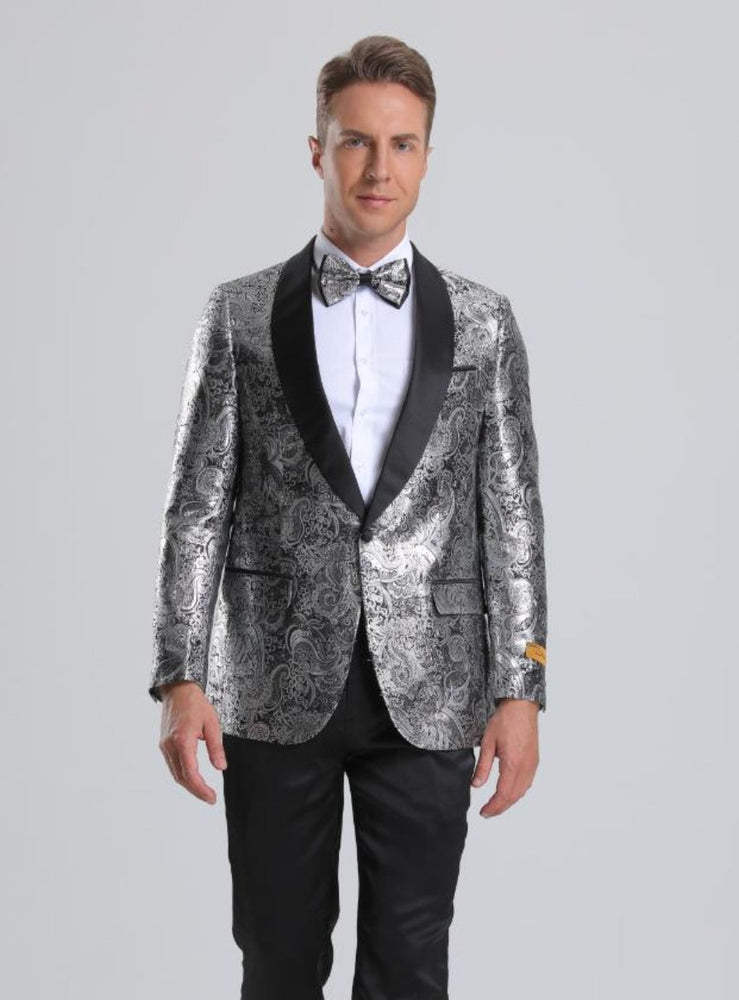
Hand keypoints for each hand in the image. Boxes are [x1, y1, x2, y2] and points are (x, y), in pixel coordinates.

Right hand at [158, 681, 227, 803]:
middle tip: (210, 798)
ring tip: (203, 791)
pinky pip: (172, 765)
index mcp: (182, 741)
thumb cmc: (195, 704)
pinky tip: (193, 777)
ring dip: (188, 785)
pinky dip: (182, 775)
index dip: (201, 789)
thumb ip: (216, 747)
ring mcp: (165, 746)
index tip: (211, 797)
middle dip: (195, 791)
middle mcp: (170, 746)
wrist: (178, 690)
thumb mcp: (212, 724)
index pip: (190, 773)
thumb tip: (221, 767)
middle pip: (181, 777)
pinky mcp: (164, 744)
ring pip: (175, 773)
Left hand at [471, 699, 539, 817]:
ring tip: (496, 805)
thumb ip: (483, 766)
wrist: (521, 706)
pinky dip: (517, 792)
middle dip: (500, 808)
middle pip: (514, 796)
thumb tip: (476, 785)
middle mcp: (526, 768)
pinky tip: (509, 791)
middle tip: (487, 812)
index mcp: (513, 764)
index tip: (483, 812)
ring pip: (522, 791)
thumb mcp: (488, 743)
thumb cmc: (505, 720)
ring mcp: (532, 765)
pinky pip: (527, 783)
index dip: (493, 807)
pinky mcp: (534, 761)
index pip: (503, 794)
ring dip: (509, 801)